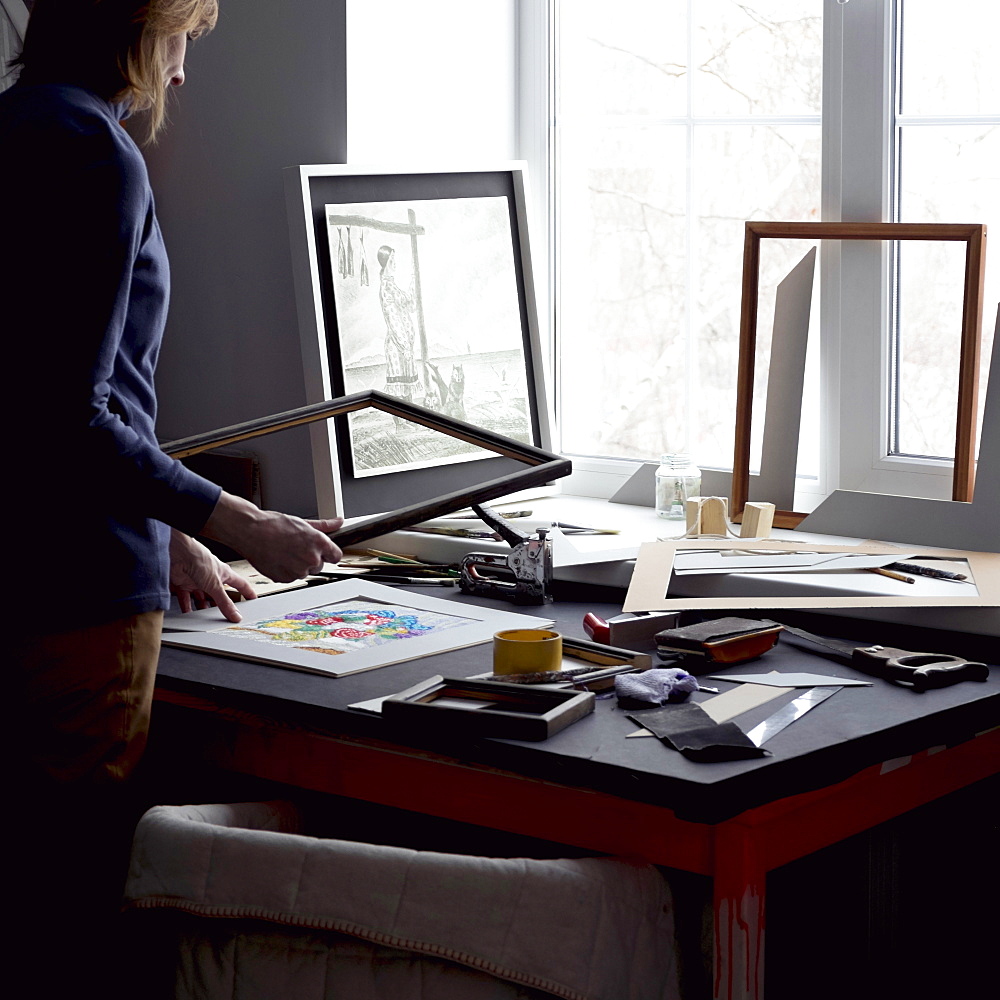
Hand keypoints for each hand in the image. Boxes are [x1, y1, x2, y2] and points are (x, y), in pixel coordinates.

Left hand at [169, 530, 256, 622]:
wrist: (177, 553)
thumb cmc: (199, 559)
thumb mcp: (215, 585)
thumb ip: (224, 602)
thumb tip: (235, 615)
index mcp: (223, 574)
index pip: (239, 584)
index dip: (247, 592)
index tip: (252, 599)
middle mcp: (211, 577)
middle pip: (219, 595)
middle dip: (220, 605)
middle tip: (224, 616)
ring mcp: (196, 581)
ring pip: (201, 599)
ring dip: (202, 608)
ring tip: (204, 618)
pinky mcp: (183, 584)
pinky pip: (185, 599)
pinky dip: (186, 607)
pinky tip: (188, 614)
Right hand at [201, 492, 343, 582]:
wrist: (250, 531)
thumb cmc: (274, 525)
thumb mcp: (303, 522)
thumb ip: (324, 526)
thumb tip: (338, 522)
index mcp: (319, 543)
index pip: (336, 556)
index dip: (328, 553)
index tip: (321, 551)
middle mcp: (311, 559)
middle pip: (319, 565)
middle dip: (310, 558)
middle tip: (296, 547)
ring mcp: (298, 571)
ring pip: (304, 572)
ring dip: (298, 565)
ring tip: (285, 550)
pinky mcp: (285, 579)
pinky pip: (291, 578)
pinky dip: (286, 571)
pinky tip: (278, 558)